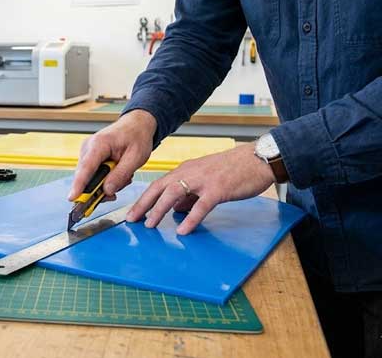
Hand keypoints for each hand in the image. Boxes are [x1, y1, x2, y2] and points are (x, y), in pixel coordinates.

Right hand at [68, 109, 156, 200]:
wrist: (136, 124)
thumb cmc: (137, 137)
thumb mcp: (136, 157)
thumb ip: (120, 175)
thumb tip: (107, 191)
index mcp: (100, 143)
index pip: (87, 167)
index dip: (79, 184)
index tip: (72, 197)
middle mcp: (88, 147)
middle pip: (85, 176)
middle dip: (100, 188)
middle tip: (119, 188)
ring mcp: (87, 152)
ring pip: (89, 178)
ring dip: (105, 183)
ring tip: (124, 176)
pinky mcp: (89, 156)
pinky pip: (92, 174)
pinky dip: (104, 179)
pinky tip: (117, 174)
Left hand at [125, 143, 275, 234]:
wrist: (257, 159)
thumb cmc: (233, 170)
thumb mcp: (205, 180)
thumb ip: (189, 194)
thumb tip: (175, 209)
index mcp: (185, 170)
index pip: (158, 185)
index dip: (143, 199)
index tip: (132, 212)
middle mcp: (190, 173)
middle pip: (160, 188)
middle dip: (143, 204)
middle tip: (131, 219)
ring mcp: (203, 180)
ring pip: (174, 193)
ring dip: (159, 209)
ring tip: (150, 224)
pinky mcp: (218, 189)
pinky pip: (201, 205)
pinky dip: (190, 218)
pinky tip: (183, 230)